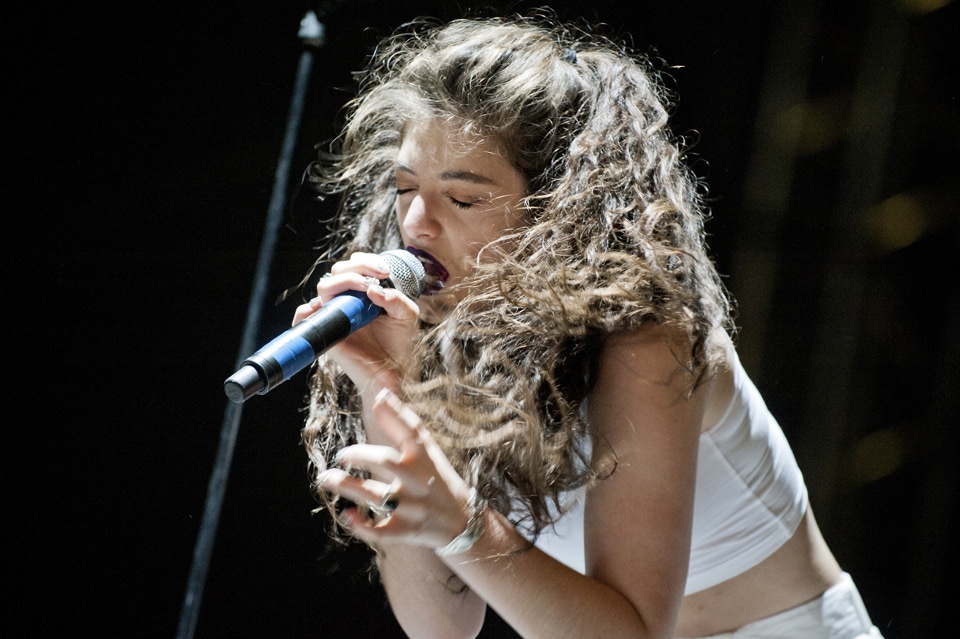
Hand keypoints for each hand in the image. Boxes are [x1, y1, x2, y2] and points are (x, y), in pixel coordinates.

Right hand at [292, 252, 420, 396]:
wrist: (393, 371)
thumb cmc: (399, 343)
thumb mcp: (406, 315)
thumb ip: (397, 298)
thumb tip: (373, 290)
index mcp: (362, 292)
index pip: (354, 266)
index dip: (366, 261)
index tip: (385, 270)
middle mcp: (346, 300)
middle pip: (338, 270)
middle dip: (359, 267)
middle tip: (379, 275)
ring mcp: (334, 315)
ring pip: (324, 287)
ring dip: (345, 281)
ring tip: (366, 288)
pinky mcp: (326, 332)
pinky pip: (303, 317)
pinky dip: (306, 310)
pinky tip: (325, 307)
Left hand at [318, 389, 473, 550]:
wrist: (462, 522)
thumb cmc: (436, 479)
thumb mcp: (427, 451)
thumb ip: (403, 425)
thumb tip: (379, 394)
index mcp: (425, 457)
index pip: (412, 430)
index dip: (395, 413)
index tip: (376, 399)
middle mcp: (419, 480)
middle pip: (386, 462)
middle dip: (358, 455)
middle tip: (340, 455)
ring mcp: (413, 506)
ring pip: (375, 495)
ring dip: (347, 486)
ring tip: (326, 479)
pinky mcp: (406, 531)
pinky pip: (379, 530)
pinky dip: (361, 525)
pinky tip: (348, 515)